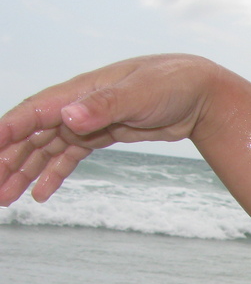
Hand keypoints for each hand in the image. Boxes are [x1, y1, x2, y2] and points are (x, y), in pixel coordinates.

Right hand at [0, 55, 218, 205]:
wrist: (199, 92)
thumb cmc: (170, 84)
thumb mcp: (139, 94)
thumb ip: (104, 105)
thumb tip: (69, 116)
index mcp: (77, 92)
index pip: (32, 113)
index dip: (8, 132)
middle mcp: (74, 107)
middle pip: (31, 136)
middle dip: (9, 161)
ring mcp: (86, 122)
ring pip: (45, 150)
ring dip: (24, 173)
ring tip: (6, 198)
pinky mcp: (100, 135)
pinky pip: (68, 157)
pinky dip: (53, 175)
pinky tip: (40, 195)